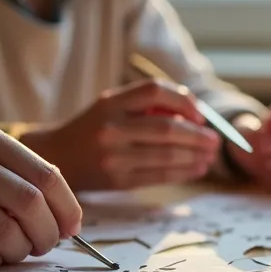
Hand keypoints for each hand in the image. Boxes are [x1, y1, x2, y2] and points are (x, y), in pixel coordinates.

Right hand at [0, 121, 82, 271]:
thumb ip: (9, 178)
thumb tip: (67, 219)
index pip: (47, 174)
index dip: (67, 208)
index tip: (71, 230)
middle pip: (33, 205)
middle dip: (47, 236)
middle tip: (40, 248)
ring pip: (10, 235)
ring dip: (17, 253)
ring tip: (6, 252)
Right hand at [21, 80, 219, 189]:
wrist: (55, 158)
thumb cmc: (93, 130)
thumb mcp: (110, 107)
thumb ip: (145, 106)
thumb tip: (195, 115)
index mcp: (110, 103)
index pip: (154, 91)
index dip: (183, 100)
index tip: (200, 114)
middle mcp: (110, 128)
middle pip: (166, 128)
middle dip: (197, 135)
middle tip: (215, 141)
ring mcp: (113, 156)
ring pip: (165, 155)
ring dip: (194, 156)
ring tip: (210, 157)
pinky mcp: (117, 180)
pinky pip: (158, 175)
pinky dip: (182, 172)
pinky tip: (195, 169)